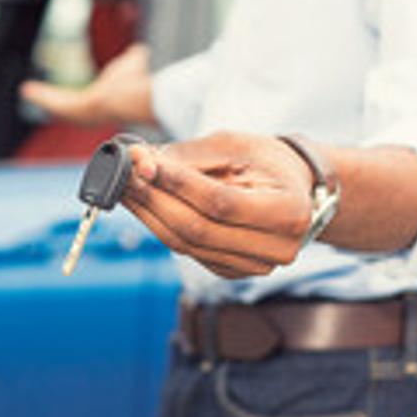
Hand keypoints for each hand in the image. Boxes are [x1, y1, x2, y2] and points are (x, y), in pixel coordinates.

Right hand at [19, 43, 155, 125]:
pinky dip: (40, 97)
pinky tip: (27, 89)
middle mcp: (90, 112)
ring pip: (56, 104)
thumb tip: (140, 50)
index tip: (73, 96)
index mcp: (105, 103)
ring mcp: (77, 113)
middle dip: (53, 99)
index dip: (81, 98)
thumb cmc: (132, 84)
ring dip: (43, 98)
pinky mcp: (67, 109)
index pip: (90, 101)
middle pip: (67, 105)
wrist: (126, 98)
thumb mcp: (133, 62)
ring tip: (28, 90)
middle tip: (41, 93)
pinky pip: (51, 102)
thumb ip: (135, 57)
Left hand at [121, 131, 315, 278]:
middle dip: (152, 198)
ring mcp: (254, 266)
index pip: (219, 202)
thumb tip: (140, 162)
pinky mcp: (233, 271)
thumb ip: (189, 156)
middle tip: (121, 173)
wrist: (294, 190)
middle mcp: (276, 248)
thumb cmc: (265, 161)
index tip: (140, 160)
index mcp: (288, 211)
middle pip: (197, 229)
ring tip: (124, 185)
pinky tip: (143, 204)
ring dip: (148, 214)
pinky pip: (188, 251)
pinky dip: (160, 226)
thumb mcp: (234, 146)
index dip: (176, 183)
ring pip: (186, 244)